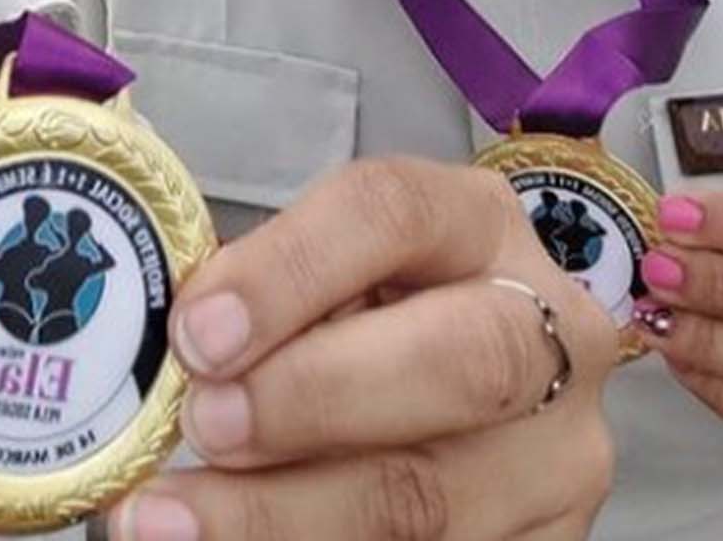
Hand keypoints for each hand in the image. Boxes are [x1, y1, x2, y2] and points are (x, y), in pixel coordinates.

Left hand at [107, 157, 620, 540]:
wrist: (460, 413)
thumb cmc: (364, 328)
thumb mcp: (327, 289)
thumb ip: (268, 303)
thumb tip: (166, 354)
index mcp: (477, 226)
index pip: (396, 212)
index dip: (292, 269)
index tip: (198, 332)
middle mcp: (546, 330)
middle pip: (458, 360)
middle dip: (312, 398)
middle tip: (202, 424)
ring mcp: (556, 453)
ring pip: (431, 496)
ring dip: (283, 515)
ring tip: (170, 520)